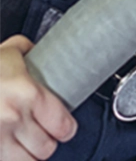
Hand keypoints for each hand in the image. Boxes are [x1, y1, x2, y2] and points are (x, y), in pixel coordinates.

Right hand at [0, 35, 76, 160]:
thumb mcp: (4, 52)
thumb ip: (26, 51)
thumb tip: (38, 51)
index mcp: (26, 94)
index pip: (63, 126)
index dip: (64, 127)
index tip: (61, 126)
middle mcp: (12, 119)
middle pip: (46, 148)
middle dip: (44, 141)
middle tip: (39, 132)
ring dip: (26, 154)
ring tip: (21, 142)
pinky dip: (8, 157)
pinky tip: (4, 146)